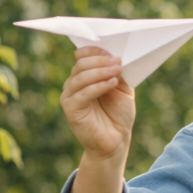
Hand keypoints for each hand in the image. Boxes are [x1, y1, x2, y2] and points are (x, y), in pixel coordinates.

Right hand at [60, 46, 134, 160]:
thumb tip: (116, 58)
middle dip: (100, 61)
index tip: (113, 52)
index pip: (82, 57)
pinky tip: (112, 83)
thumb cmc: (118, 114)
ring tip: (117, 70)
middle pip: (81, 65)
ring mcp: (70, 96)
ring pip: (80, 77)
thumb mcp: (122, 89)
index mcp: (85, 76)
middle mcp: (74, 84)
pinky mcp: (70, 109)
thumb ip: (117, 74)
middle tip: (118, 61)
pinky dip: (98, 86)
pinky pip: (83, 94)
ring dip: (100, 72)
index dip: (94, 51)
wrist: (116, 140)